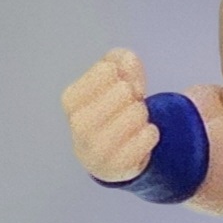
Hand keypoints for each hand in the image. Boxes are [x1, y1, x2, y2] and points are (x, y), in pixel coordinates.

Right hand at [64, 49, 157, 182]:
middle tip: (131, 102)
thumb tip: (126, 57)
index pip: (105, 70)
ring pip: (136, 114)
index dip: (121, 71)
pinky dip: (151, 132)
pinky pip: (147, 137)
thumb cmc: (111, 113)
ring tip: (136, 119)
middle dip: (133, 93)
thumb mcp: (113, 83)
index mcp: (71, 100)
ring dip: (142, 113)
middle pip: (123, 91)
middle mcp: (79, 125)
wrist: (110, 159)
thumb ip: (120, 63)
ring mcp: (97, 148)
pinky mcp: (118, 165)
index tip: (121, 80)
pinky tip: (143, 134)